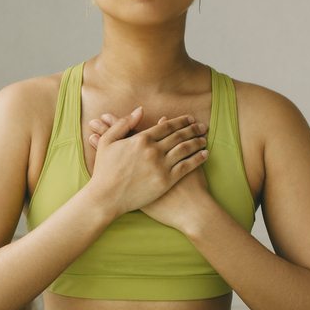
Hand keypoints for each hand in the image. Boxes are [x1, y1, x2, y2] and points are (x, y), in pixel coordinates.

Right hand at [88, 112, 210, 230]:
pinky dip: (198, 159)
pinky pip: (187, 166)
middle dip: (193, 129)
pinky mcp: (166, 181)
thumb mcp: (107, 142)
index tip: (189, 118)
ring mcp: (161, 166)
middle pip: (179, 135)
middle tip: (202, 126)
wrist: (107, 198)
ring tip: (204, 139)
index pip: (166, 126)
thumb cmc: (104, 171)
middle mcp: (153, 150)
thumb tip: (140, 110)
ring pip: (185, 149)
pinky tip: (204, 155)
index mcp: (141, 139)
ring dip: (197, 142)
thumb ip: (123, 124)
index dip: (180, 121)